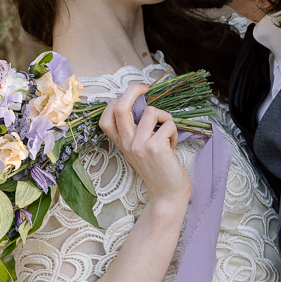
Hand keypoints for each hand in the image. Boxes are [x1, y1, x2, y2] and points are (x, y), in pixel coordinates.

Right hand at [100, 83, 190, 205]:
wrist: (167, 194)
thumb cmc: (158, 169)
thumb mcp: (139, 150)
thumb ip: (136, 131)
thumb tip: (141, 104)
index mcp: (121, 143)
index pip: (105, 118)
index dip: (115, 101)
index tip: (132, 95)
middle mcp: (127, 143)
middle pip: (121, 107)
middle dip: (133, 90)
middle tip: (145, 87)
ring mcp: (140, 145)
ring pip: (151, 111)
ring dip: (165, 118)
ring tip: (168, 134)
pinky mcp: (155, 147)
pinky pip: (168, 124)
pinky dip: (175, 132)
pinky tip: (173, 146)